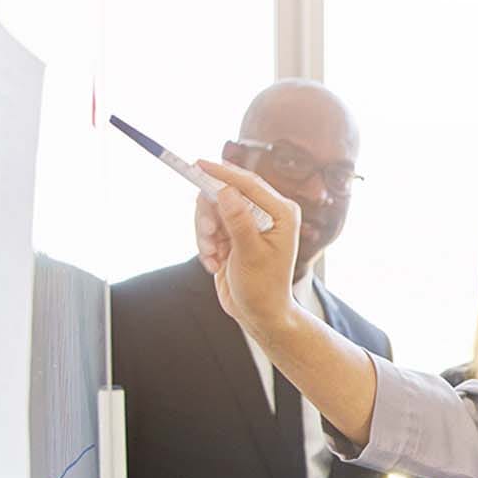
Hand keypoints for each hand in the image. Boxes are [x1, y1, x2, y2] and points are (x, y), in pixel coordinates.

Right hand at [193, 159, 299, 333]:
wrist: (259, 313)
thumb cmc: (264, 287)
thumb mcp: (250, 254)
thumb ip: (239, 222)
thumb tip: (226, 191)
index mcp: (282, 212)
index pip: (248, 183)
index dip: (221, 172)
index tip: (196, 164)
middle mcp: (267, 213)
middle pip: (224, 193)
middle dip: (209, 215)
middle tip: (208, 236)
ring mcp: (247, 223)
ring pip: (211, 210)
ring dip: (205, 234)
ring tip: (213, 256)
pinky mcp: (232, 234)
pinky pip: (207, 227)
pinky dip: (205, 245)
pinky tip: (215, 263)